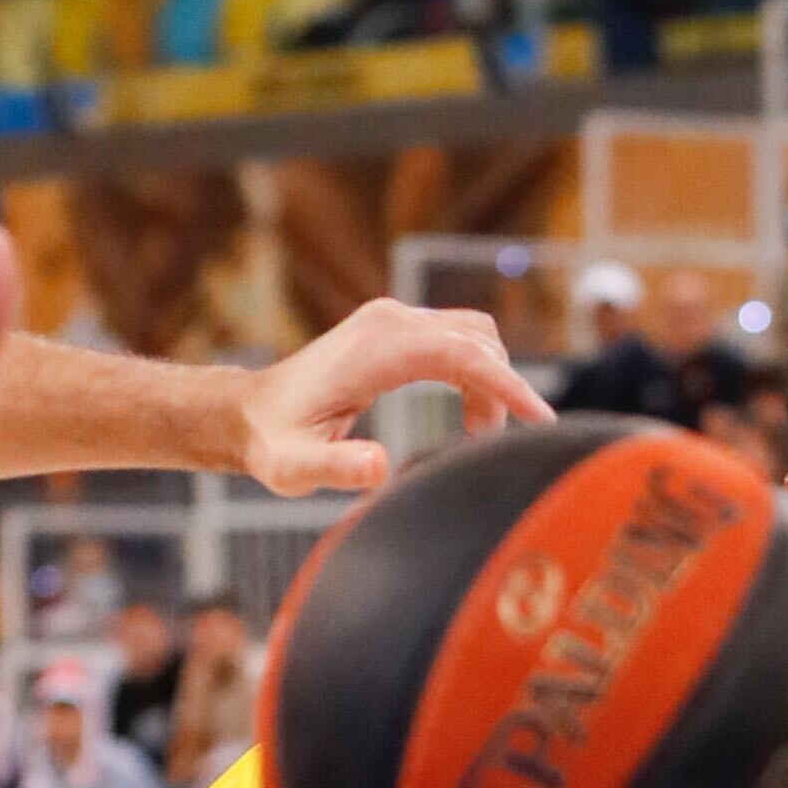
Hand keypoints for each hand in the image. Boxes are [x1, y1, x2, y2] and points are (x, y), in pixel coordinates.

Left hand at [240, 300, 547, 495]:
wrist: (247, 413)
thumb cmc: (272, 444)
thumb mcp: (294, 466)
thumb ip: (334, 467)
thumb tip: (380, 466)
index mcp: (375, 348)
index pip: (462, 354)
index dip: (506, 386)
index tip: (540, 419)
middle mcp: (388, 321)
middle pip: (477, 340)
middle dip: (501, 390)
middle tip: (489, 445)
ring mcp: (392, 319)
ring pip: (474, 337)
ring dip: (490, 382)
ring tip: (476, 434)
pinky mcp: (395, 329)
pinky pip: (457, 342)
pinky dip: (475, 376)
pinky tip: (466, 415)